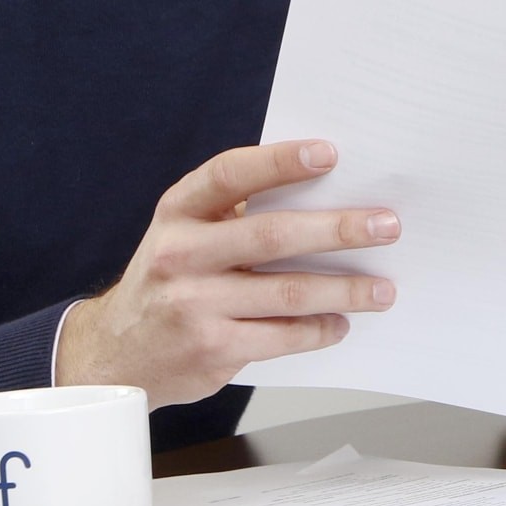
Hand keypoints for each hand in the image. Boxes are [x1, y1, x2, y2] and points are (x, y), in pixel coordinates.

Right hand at [55, 139, 399, 407]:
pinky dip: (320, 329)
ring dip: (345, 289)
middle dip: (338, 230)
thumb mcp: (188, 232)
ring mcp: (194, 304)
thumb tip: (330, 194)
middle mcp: (181, 254)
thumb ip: (240, 212)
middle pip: (273, 236)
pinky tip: (341, 322)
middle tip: (386, 226)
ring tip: (382, 288)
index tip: (330, 153)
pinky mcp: (211, 349)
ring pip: (288, 293)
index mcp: (179, 211)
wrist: (119, 352)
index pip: (231, 175)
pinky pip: (282, 337)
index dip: (281, 161)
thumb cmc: (173, 278)